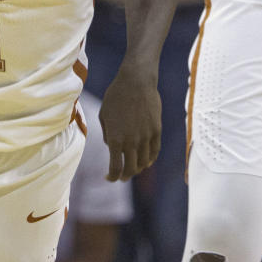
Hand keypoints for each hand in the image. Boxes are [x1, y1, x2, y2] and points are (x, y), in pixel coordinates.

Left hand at [98, 63, 160, 180]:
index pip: (115, 168)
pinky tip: (145, 161)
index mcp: (116, 139)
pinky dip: (150, 159)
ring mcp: (146, 137)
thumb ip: (108, 135)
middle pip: (131, 169)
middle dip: (124, 175)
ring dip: (137, 168)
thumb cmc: (115, 97)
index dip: (112, 177)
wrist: (136, 82)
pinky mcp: (157, 131)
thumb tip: (113, 147)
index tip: (108, 178)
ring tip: (132, 168)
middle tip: (120, 176)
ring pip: (144, 162)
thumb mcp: (104, 116)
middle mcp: (132, 142)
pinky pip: (155, 151)